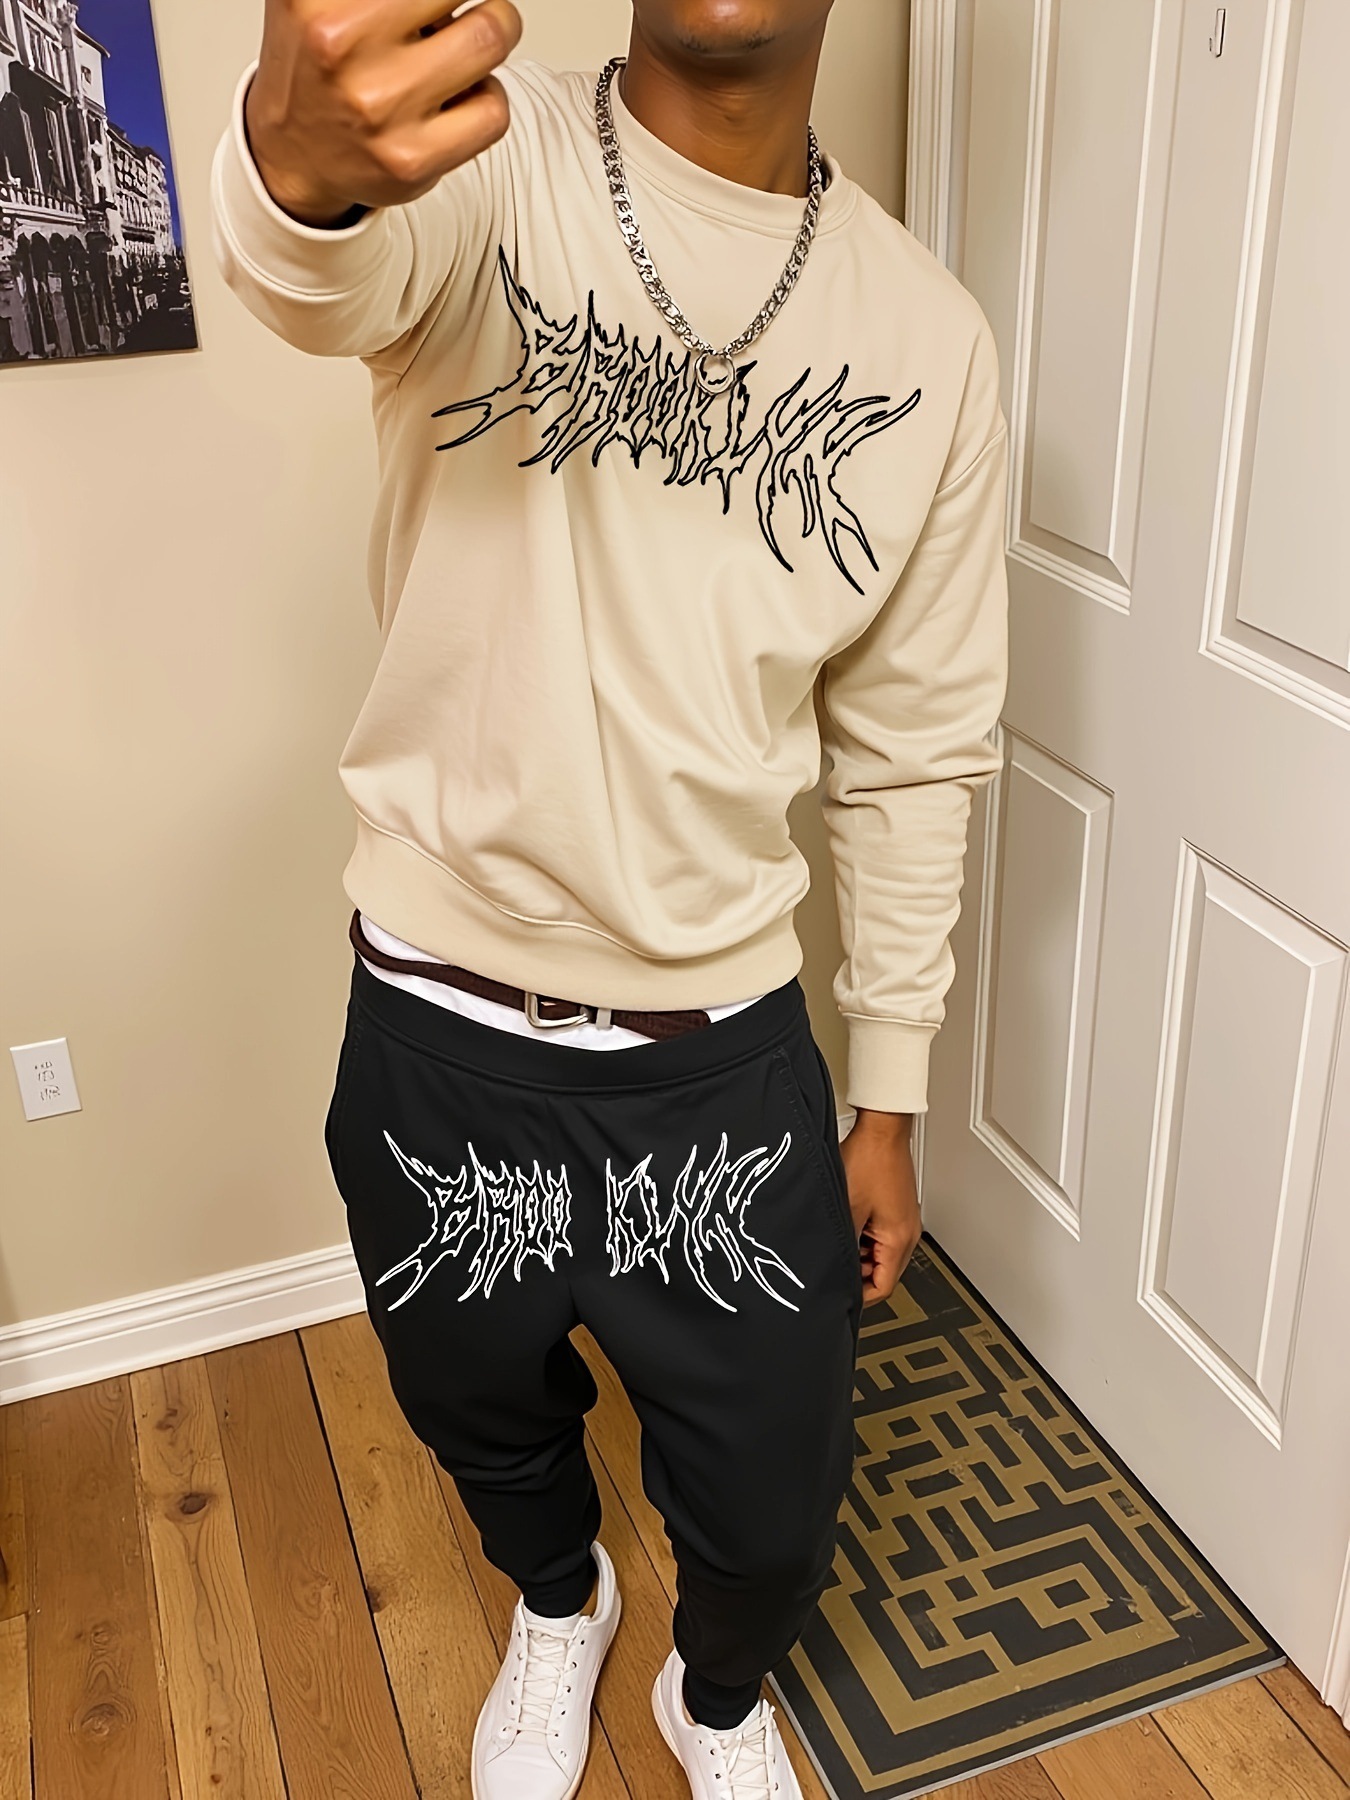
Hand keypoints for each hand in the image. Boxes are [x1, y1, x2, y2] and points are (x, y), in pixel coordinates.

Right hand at [245, 0, 522, 225]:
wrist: (295, 153)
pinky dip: (487, 96)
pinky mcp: (412, 159)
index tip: (439, 3)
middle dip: (478, 0)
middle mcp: (343, 45)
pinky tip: (459, 98)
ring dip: (493, 35)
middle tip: (462, 11)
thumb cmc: (321, 65)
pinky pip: (493, 109)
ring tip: (469, 46)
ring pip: (489, 39)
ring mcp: (380, 105)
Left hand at [840, 1109, 920, 1304]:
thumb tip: (834, 1265)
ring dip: (858, 1253)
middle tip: (833, 1263)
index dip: (859, 1296)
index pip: (883, 1287)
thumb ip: (843, 1242)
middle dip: (857, 1273)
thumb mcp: (847, 1209)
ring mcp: (904, 1220)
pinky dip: (863, 1236)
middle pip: (883, 1272)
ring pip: (880, 1254)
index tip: (840, 1295)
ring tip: (838, 1238)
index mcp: (898, 1239)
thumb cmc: (870, 1160)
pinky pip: (881, 1235)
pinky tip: (847, 1223)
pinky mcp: (897, 1209)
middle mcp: (907, 1233)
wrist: (882, 1129)